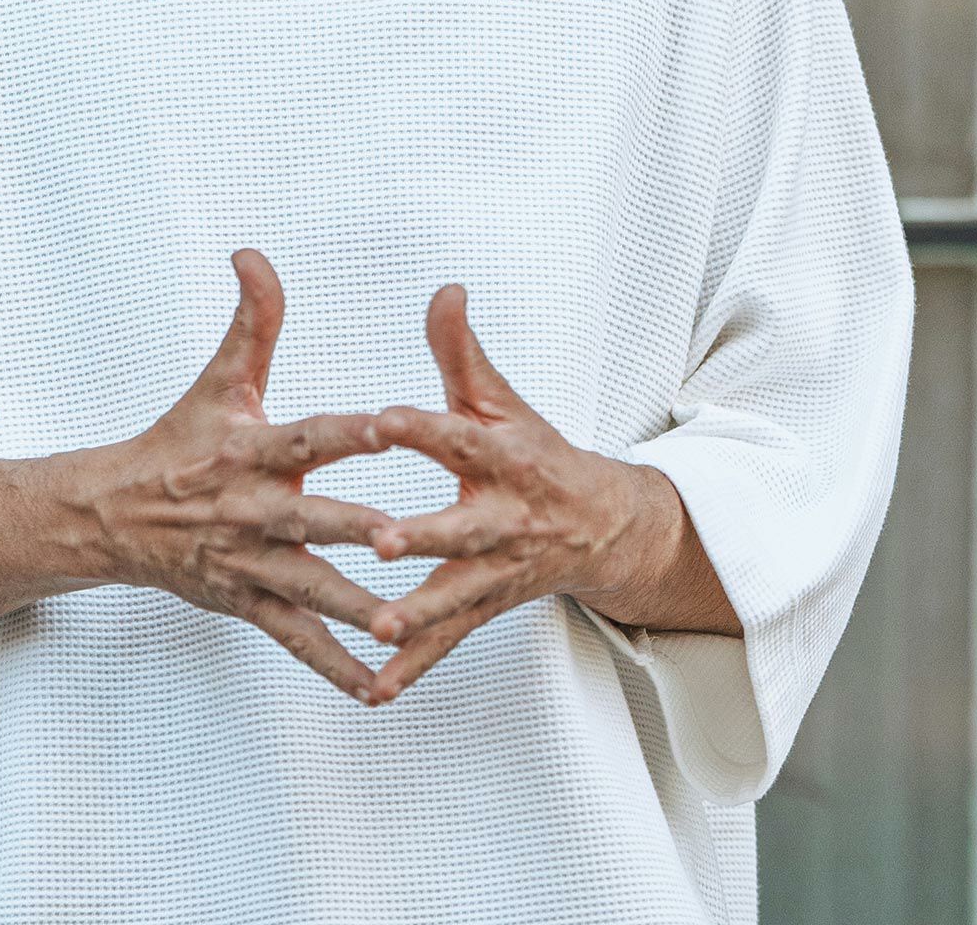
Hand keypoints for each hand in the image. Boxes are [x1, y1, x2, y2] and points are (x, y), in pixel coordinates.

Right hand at [75, 248, 397, 704]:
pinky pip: (296, 639)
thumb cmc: (178, 441)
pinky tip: (380, 687)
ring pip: (308, 589)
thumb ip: (251, 320)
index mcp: (249, 449)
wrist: (113, 516)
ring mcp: (249, 564)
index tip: (391, 424)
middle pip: (309, 520)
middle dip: (354, 529)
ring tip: (399, 626)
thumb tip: (252, 252)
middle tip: (402, 538)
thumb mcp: (216, 379)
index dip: (346, 429)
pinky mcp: (248, 603)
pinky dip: (334, 666)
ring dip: (352, 608)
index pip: (305, 434)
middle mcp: (251, 509)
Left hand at [360, 283, 636, 704]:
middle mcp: (505, 517)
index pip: (458, 436)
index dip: (420, 427)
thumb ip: (461, 350)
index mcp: (503, 457)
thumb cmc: (531, 451)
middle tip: (381, 539)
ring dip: (417, 614)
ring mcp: (497, 570)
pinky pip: (449, 642)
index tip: (380, 418)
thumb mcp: (500, 399)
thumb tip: (445, 288)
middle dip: (424, 536)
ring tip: (376, 627)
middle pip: (462, 528)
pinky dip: (414, 667)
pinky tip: (376, 688)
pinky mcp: (485, 607)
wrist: (601, 526)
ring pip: (455, 596)